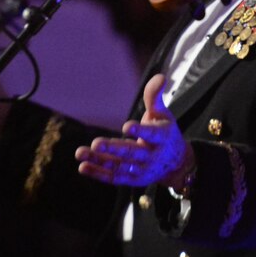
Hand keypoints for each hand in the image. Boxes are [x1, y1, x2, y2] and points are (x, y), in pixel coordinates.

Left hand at [75, 74, 193, 188]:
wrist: (175, 163)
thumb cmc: (165, 132)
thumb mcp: (163, 113)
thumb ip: (155, 96)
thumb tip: (160, 76)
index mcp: (162, 137)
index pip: (152, 134)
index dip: (140, 131)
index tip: (127, 126)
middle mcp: (153, 156)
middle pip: (132, 153)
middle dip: (114, 148)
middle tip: (96, 143)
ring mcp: (142, 170)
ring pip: (120, 166)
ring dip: (99, 160)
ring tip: (80, 152)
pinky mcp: (133, 180)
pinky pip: (114, 178)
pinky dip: (98, 173)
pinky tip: (83, 166)